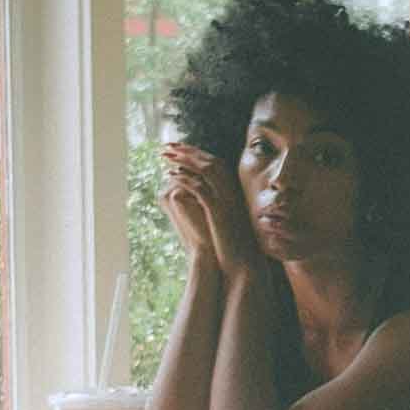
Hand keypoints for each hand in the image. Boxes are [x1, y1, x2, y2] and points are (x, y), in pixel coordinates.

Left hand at [160, 143, 258, 275]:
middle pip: (209, 161)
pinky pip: (200, 188)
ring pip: (205, 169)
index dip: (196, 153)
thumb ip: (217, 204)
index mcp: (235, 191)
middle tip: (167, 145)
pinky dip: (185, 179)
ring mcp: (227, 200)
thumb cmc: (234, 246)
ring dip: (183, 159)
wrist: (244, 264)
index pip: (215, 163)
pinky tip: (171, 175)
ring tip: (165, 155)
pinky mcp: (219, 211)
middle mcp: (233, 191)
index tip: (180, 148)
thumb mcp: (226, 219)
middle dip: (187, 150)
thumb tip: (203, 196)